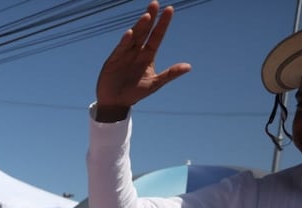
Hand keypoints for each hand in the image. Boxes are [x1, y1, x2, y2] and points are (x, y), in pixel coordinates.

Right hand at [96, 1, 190, 120]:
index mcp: (148, 55)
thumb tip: (188, 67)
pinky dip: (125, 42)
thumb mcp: (155, 84)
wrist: (115, 104)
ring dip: (139, 26)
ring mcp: (124, 54)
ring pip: (134, 37)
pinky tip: (130, 33)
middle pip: (145, 31)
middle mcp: (136, 51)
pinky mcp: (113, 60)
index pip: (157, 35)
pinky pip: (120, 49)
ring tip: (146, 16)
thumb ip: (170, 74)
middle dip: (150, 18)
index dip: (163, 23)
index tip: (169, 9)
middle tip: (154, 4)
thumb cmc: (135, 93)